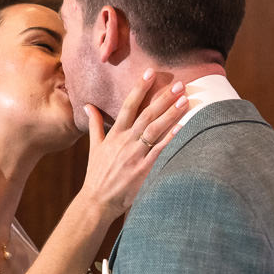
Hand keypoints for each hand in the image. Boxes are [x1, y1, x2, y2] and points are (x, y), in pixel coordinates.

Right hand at [78, 70, 186, 219]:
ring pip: (155, 129)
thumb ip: (95, 124)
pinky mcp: (143, 169)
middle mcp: (125, 141)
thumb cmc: (97, 174)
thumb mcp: (94, 147)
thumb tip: (87, 106)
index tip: (150, 73)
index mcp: (115, 134)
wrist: (98, 200)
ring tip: (185, 100)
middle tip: (179, 83)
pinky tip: (183, 127)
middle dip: (163, 97)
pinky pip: (160, 150)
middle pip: (146, 114)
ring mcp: (135, 155)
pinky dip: (171, 138)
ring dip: (171, 114)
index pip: (128, 105)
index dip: (140, 88)